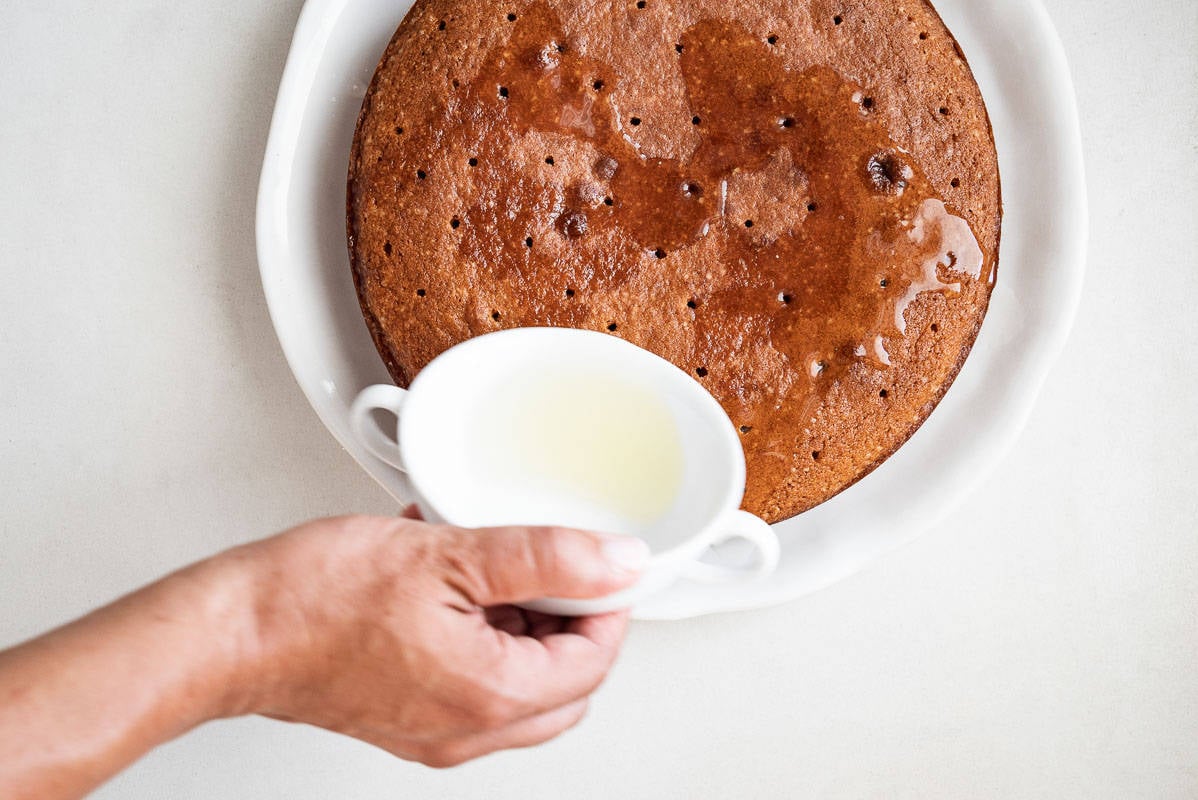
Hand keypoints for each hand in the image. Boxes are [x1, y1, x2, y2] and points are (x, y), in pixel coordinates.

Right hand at [217, 512, 648, 766]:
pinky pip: (472, 683)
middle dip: (568, 619)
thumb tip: (616, 561)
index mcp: (492, 695)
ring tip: (485, 566)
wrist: (230, 631)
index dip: (605, 602)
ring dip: (521, 624)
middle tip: (548, 567)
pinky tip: (446, 582)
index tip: (595, 563)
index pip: (595, 660)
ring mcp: (434, 729)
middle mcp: (468, 728)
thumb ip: (545, 558)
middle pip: (565, 681)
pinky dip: (478, 635)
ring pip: (520, 684)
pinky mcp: (406, 716)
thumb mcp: (448, 555)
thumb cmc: (313, 600)